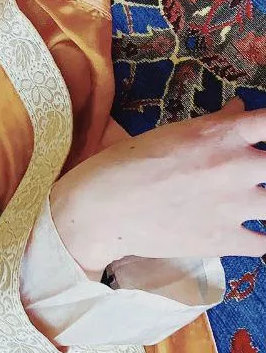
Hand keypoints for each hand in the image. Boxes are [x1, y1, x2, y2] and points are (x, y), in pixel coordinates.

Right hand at [50, 100, 265, 278]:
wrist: (103, 208)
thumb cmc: (129, 162)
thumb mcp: (172, 132)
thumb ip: (216, 122)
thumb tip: (241, 108)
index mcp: (222, 133)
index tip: (263, 140)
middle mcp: (235, 166)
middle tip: (251, 175)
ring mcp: (233, 206)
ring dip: (264, 204)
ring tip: (251, 204)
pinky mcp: (224, 240)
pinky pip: (264, 244)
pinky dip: (258, 240)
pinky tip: (249, 234)